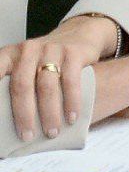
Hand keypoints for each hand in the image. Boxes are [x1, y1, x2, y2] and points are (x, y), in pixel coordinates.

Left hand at [1, 15, 119, 141]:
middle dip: (24, 115)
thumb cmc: (44, 60)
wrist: (78, 35)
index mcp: (9, 55)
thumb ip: (11, 84)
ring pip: (47, 86)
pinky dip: (71, 102)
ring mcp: (51, 50)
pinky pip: (71, 81)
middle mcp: (27, 50)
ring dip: (49, 113)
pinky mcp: (73, 53)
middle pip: (22, 86)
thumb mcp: (23, 65)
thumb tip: (3, 121)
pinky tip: (72, 117)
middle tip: (27, 136)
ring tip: (52, 132)